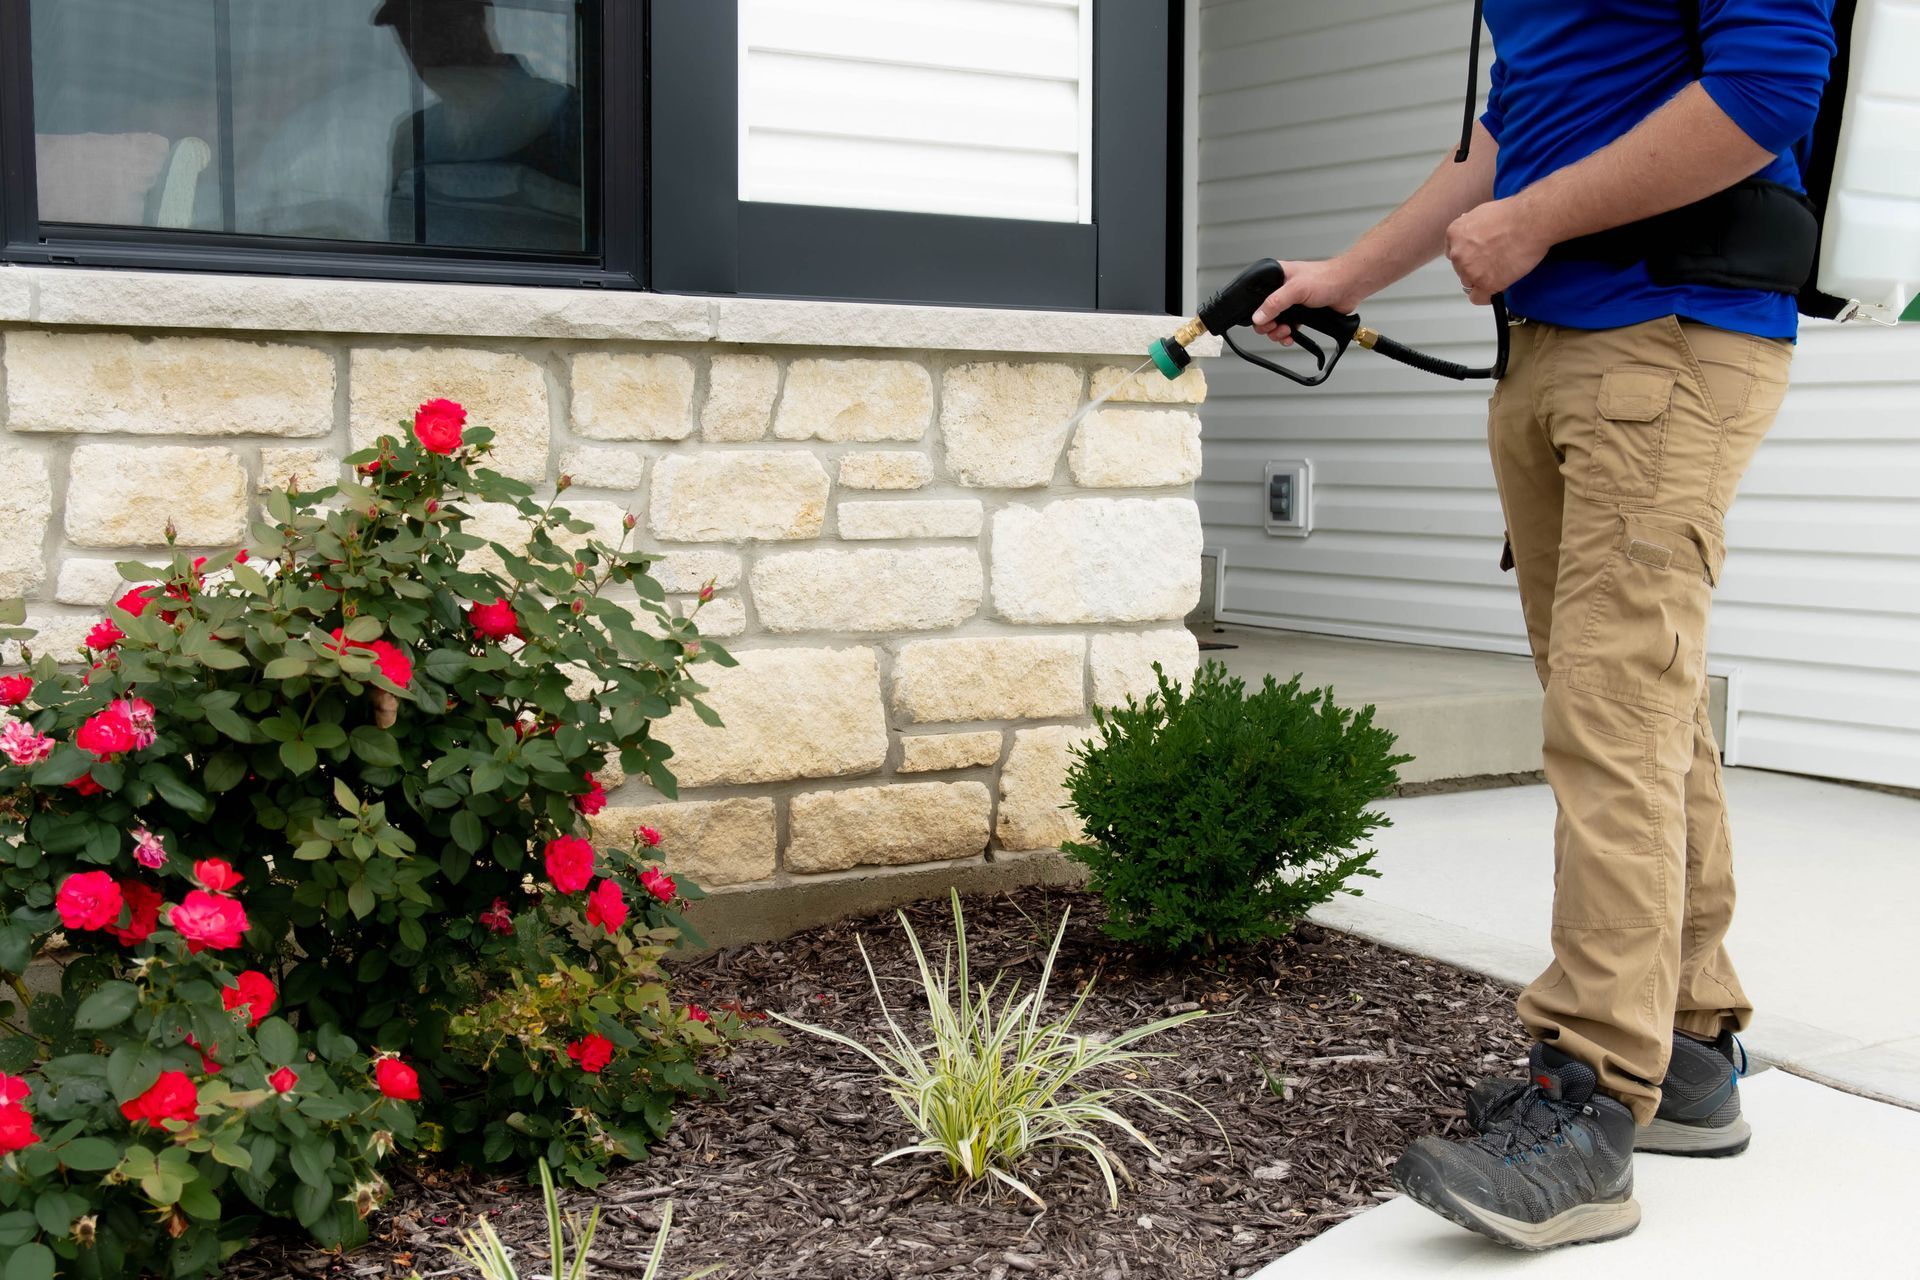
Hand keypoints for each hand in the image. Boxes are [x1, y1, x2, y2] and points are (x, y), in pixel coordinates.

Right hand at [1250, 259, 1364, 345]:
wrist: (1349, 287)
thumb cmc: (1327, 278)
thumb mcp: (1296, 289)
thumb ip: (1275, 303)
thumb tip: (1258, 316)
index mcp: (1276, 276)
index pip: (1256, 296)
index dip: (1256, 311)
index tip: (1263, 320)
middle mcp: (1282, 289)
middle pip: (1264, 313)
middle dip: (1268, 325)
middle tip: (1275, 328)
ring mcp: (1291, 303)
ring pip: (1275, 323)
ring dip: (1278, 332)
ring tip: (1286, 332)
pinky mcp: (1301, 314)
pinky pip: (1288, 328)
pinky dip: (1288, 335)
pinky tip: (1291, 336)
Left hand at [1445, 197, 1551, 303]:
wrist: (1530, 222)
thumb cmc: (1514, 214)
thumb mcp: (1482, 213)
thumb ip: (1473, 230)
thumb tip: (1476, 236)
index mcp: (1455, 234)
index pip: (1454, 253)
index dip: (1469, 256)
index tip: (1479, 257)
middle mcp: (1458, 253)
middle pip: (1461, 269)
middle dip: (1476, 267)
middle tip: (1495, 262)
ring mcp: (1470, 270)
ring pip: (1470, 283)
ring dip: (1483, 280)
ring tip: (1502, 271)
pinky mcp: (1485, 284)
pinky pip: (1478, 298)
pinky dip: (1487, 296)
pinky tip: (1498, 288)